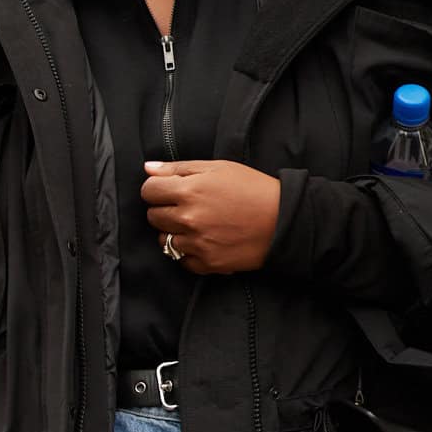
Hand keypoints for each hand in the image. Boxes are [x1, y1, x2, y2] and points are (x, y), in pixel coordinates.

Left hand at [140, 160, 280, 272]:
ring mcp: (197, 243)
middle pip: (153, 216)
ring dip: (174, 232)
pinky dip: (188, 252)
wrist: (282, 221)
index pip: (148, 191)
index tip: (169, 189)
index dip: (157, 188)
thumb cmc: (252, 189)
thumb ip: (179, 168)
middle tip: (186, 206)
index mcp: (190, 191)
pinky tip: (204, 241)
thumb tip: (149, 168)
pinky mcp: (207, 263)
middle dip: (164, 209)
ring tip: (196, 224)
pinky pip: (181, 260)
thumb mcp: (218, 168)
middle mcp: (189, 219)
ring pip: (164, 240)